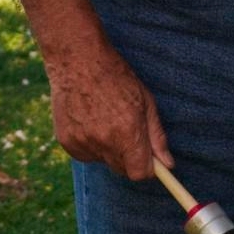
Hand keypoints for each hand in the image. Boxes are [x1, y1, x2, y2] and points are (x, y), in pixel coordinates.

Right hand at [45, 36, 172, 180]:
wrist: (77, 60)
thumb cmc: (116, 76)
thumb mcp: (145, 102)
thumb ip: (157, 137)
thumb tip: (168, 165)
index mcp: (128, 132)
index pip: (140, 173)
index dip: (147, 168)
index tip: (148, 160)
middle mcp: (104, 141)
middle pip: (122, 170)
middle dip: (128, 158)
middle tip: (126, 132)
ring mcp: (82, 142)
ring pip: (103, 160)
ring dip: (107, 149)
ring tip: (103, 119)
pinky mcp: (66, 141)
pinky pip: (85, 154)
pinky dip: (89, 144)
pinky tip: (88, 120)